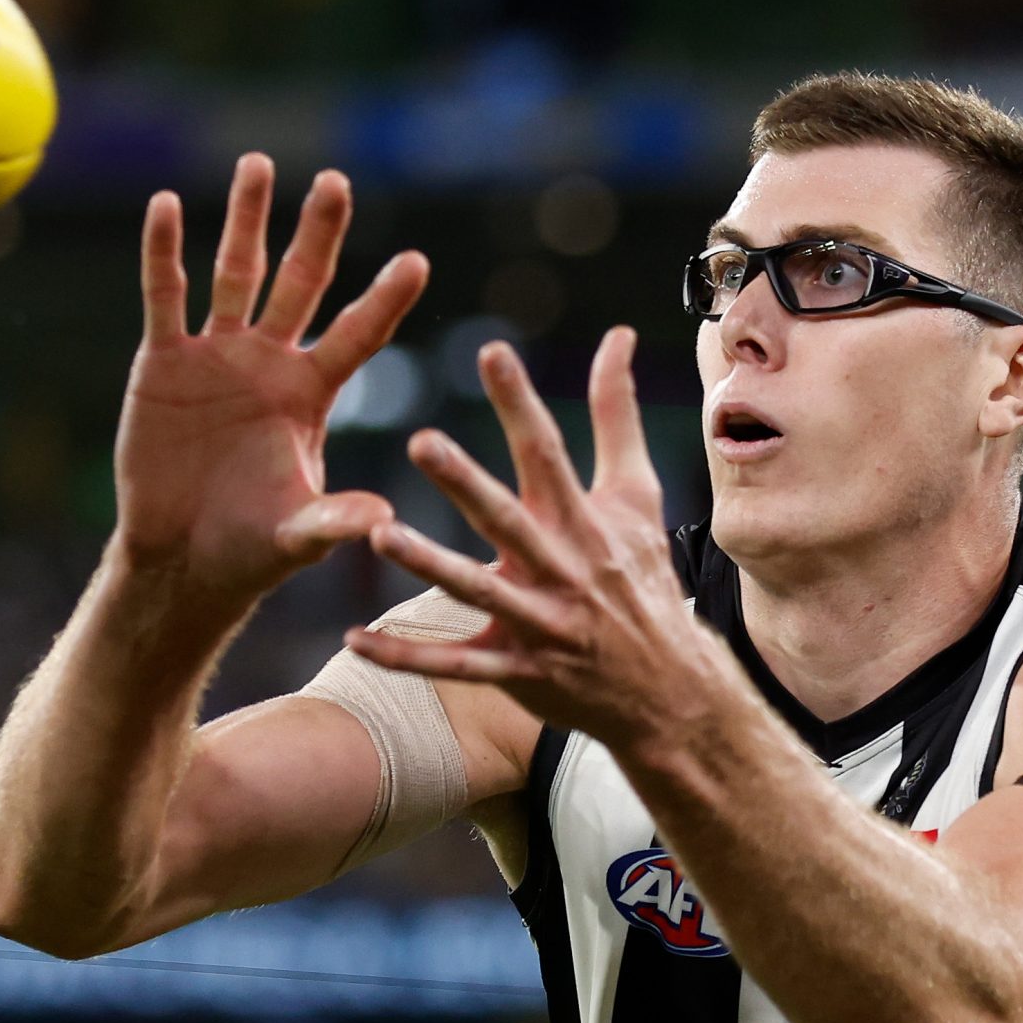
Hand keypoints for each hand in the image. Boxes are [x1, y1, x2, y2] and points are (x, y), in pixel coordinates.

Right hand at [111, 153, 428, 603]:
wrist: (182, 557)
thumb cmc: (250, 549)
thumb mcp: (299, 536)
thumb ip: (336, 520)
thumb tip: (386, 518)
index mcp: (312, 394)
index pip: (357, 335)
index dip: (383, 299)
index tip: (417, 260)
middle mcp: (270, 362)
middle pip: (300, 283)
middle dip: (318, 234)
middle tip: (338, 181)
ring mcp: (217, 355)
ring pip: (236, 272)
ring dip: (246, 220)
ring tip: (258, 164)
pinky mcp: (164, 361)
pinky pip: (166, 296)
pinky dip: (164, 252)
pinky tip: (167, 205)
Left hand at [347, 330, 731, 747]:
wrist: (668, 688)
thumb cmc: (641, 578)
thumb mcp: (638, 494)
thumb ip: (617, 414)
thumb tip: (617, 334)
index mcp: (583, 522)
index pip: (548, 453)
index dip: (520, 403)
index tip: (491, 351)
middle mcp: (559, 569)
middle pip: (507, 519)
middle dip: (465, 483)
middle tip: (421, 441)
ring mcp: (538, 624)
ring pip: (475, 591)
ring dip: (428, 564)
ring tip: (380, 535)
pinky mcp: (517, 670)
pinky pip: (454, 664)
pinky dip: (404, 658)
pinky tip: (354, 639)